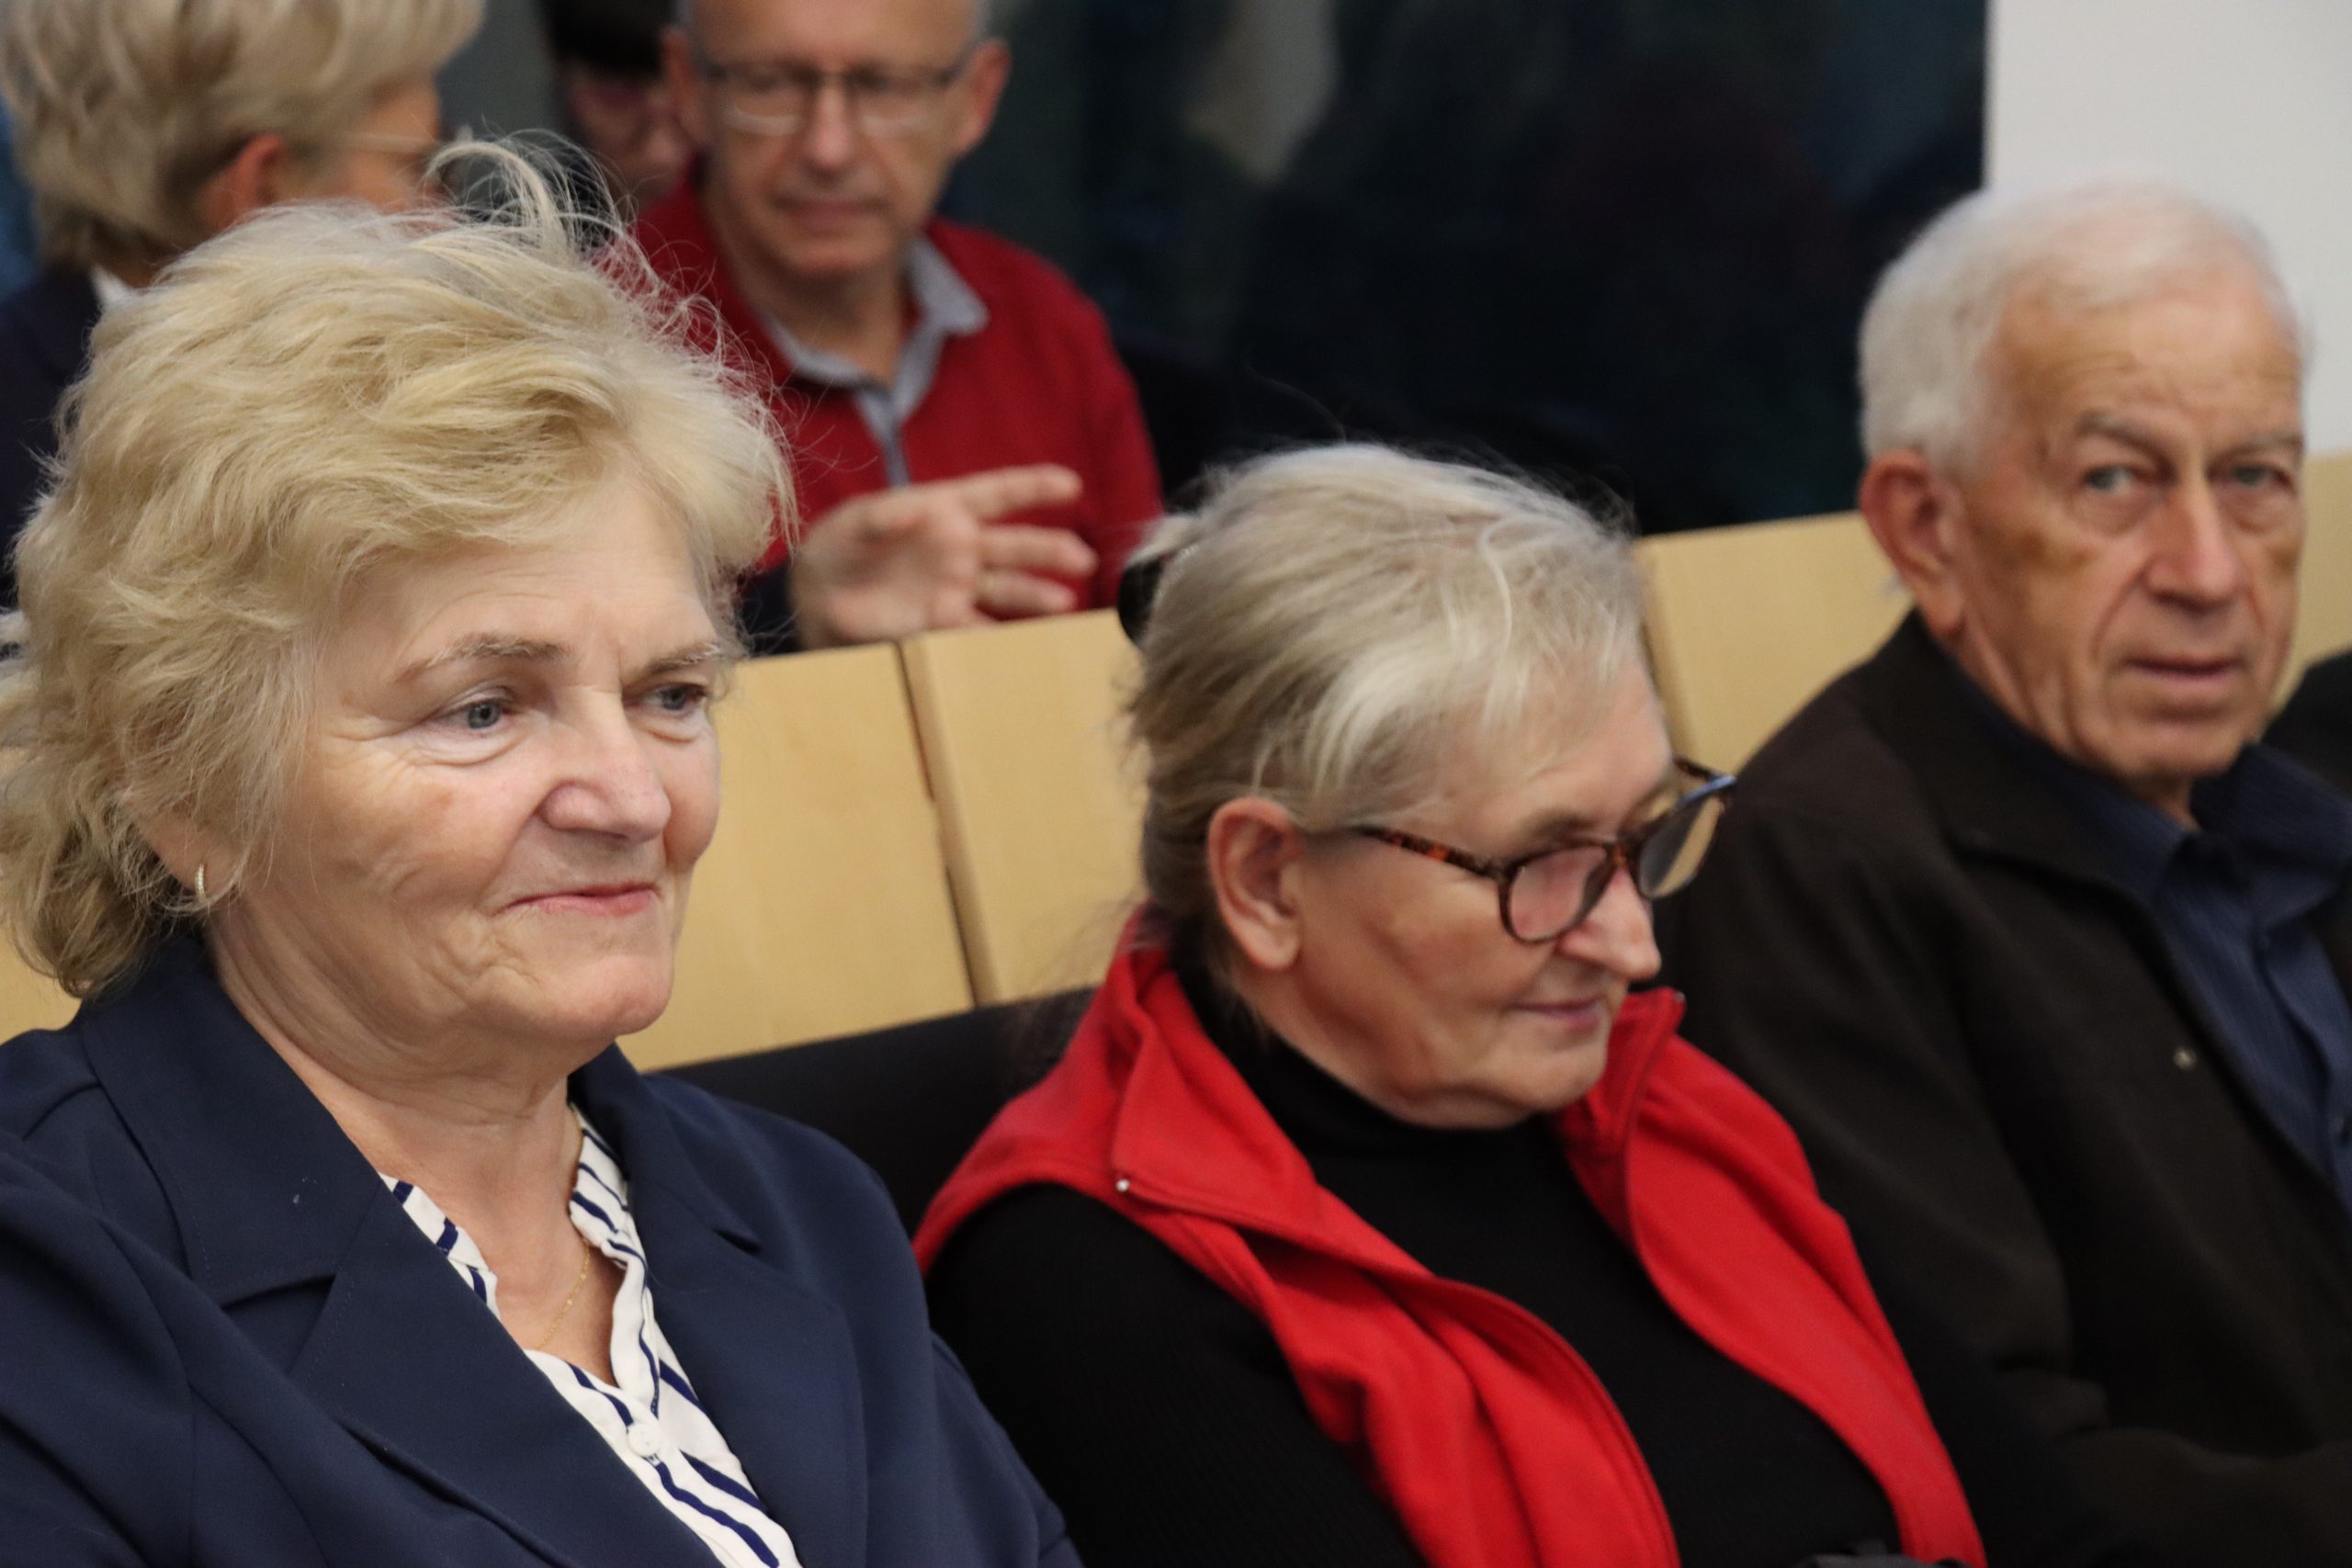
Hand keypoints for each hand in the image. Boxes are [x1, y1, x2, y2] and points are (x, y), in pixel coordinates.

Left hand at [789, 465, 1096, 648]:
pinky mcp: (941, 621)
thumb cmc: (836, 546)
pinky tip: (1025, 643)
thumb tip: (917, 513)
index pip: (996, 494)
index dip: (1034, 487)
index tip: (1071, 485)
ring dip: (1037, 595)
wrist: (815, 597)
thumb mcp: (852, 523)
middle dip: (1049, 550)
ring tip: (1065, 603)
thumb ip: (884, 517)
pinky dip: (1000, 637)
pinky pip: (978, 629)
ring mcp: (955, 585)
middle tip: (1081, 559)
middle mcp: (959, 546)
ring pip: (1006, 588)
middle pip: (1013, 545)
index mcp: (944, 509)